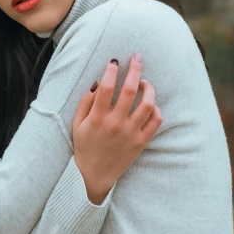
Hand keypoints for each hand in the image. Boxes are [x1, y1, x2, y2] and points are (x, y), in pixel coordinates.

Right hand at [72, 53, 161, 203]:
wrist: (95, 176)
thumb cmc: (84, 147)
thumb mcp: (77, 125)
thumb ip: (85, 103)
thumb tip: (97, 82)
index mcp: (97, 118)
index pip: (106, 87)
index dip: (110, 71)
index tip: (114, 62)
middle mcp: (115, 124)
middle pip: (129, 90)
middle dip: (134, 69)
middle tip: (136, 57)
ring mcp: (130, 133)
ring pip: (147, 104)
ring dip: (148, 88)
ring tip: (144, 82)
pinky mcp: (141, 142)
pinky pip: (155, 122)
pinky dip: (156, 109)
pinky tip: (150, 104)